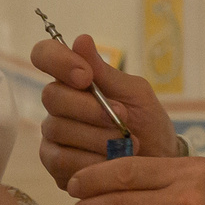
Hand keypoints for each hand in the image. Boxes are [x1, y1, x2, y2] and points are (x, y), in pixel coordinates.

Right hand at [31, 34, 178, 185]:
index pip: (45, 56)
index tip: (86, 77)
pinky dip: (91, 161)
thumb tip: (80, 39)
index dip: (58, 61)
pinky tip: (112, 161)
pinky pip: (61, 160)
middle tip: (123, 117)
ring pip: (58, 130)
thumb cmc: (147, 123)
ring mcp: (53, 136)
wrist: (159, 162)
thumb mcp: (135, 93)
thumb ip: (106, 71)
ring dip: (97, 137)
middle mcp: (58, 106)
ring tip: (127, 143)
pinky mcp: (55, 165)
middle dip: (90, 108)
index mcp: (73, 80)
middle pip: (52, 96)